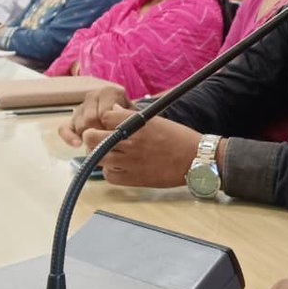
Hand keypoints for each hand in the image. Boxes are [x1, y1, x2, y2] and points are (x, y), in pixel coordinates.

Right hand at [59, 86, 131, 145]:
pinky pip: (64, 128)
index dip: (110, 127)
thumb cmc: (131, 121)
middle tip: (110, 141)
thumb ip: (126, 117)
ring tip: (102, 143)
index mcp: (110, 92)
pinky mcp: (72, 120)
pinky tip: (78, 144)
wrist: (127, 123)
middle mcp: (94, 96)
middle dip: (100, 133)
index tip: (117, 135)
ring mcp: (82, 107)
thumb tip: (114, 117)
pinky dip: (69, 137)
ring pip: (79, 124)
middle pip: (90, 119)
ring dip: (89, 137)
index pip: (104, 112)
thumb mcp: (134, 118)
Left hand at [80, 108, 198, 187]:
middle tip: (96, 137)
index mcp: (137, 124)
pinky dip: (110, 171)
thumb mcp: (155, 120)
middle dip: (91, 135)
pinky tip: (118, 166)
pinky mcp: (134, 179)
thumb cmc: (179, 138)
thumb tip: (113, 110)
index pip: (105, 116)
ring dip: (98, 153)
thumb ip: (130, 116)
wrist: (196, 160)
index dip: (104, 119)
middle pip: (92, 136)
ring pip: (96, 157)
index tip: (107, 122)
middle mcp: (130, 142)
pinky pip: (109, 176)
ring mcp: (130, 162)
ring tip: (107, 152)